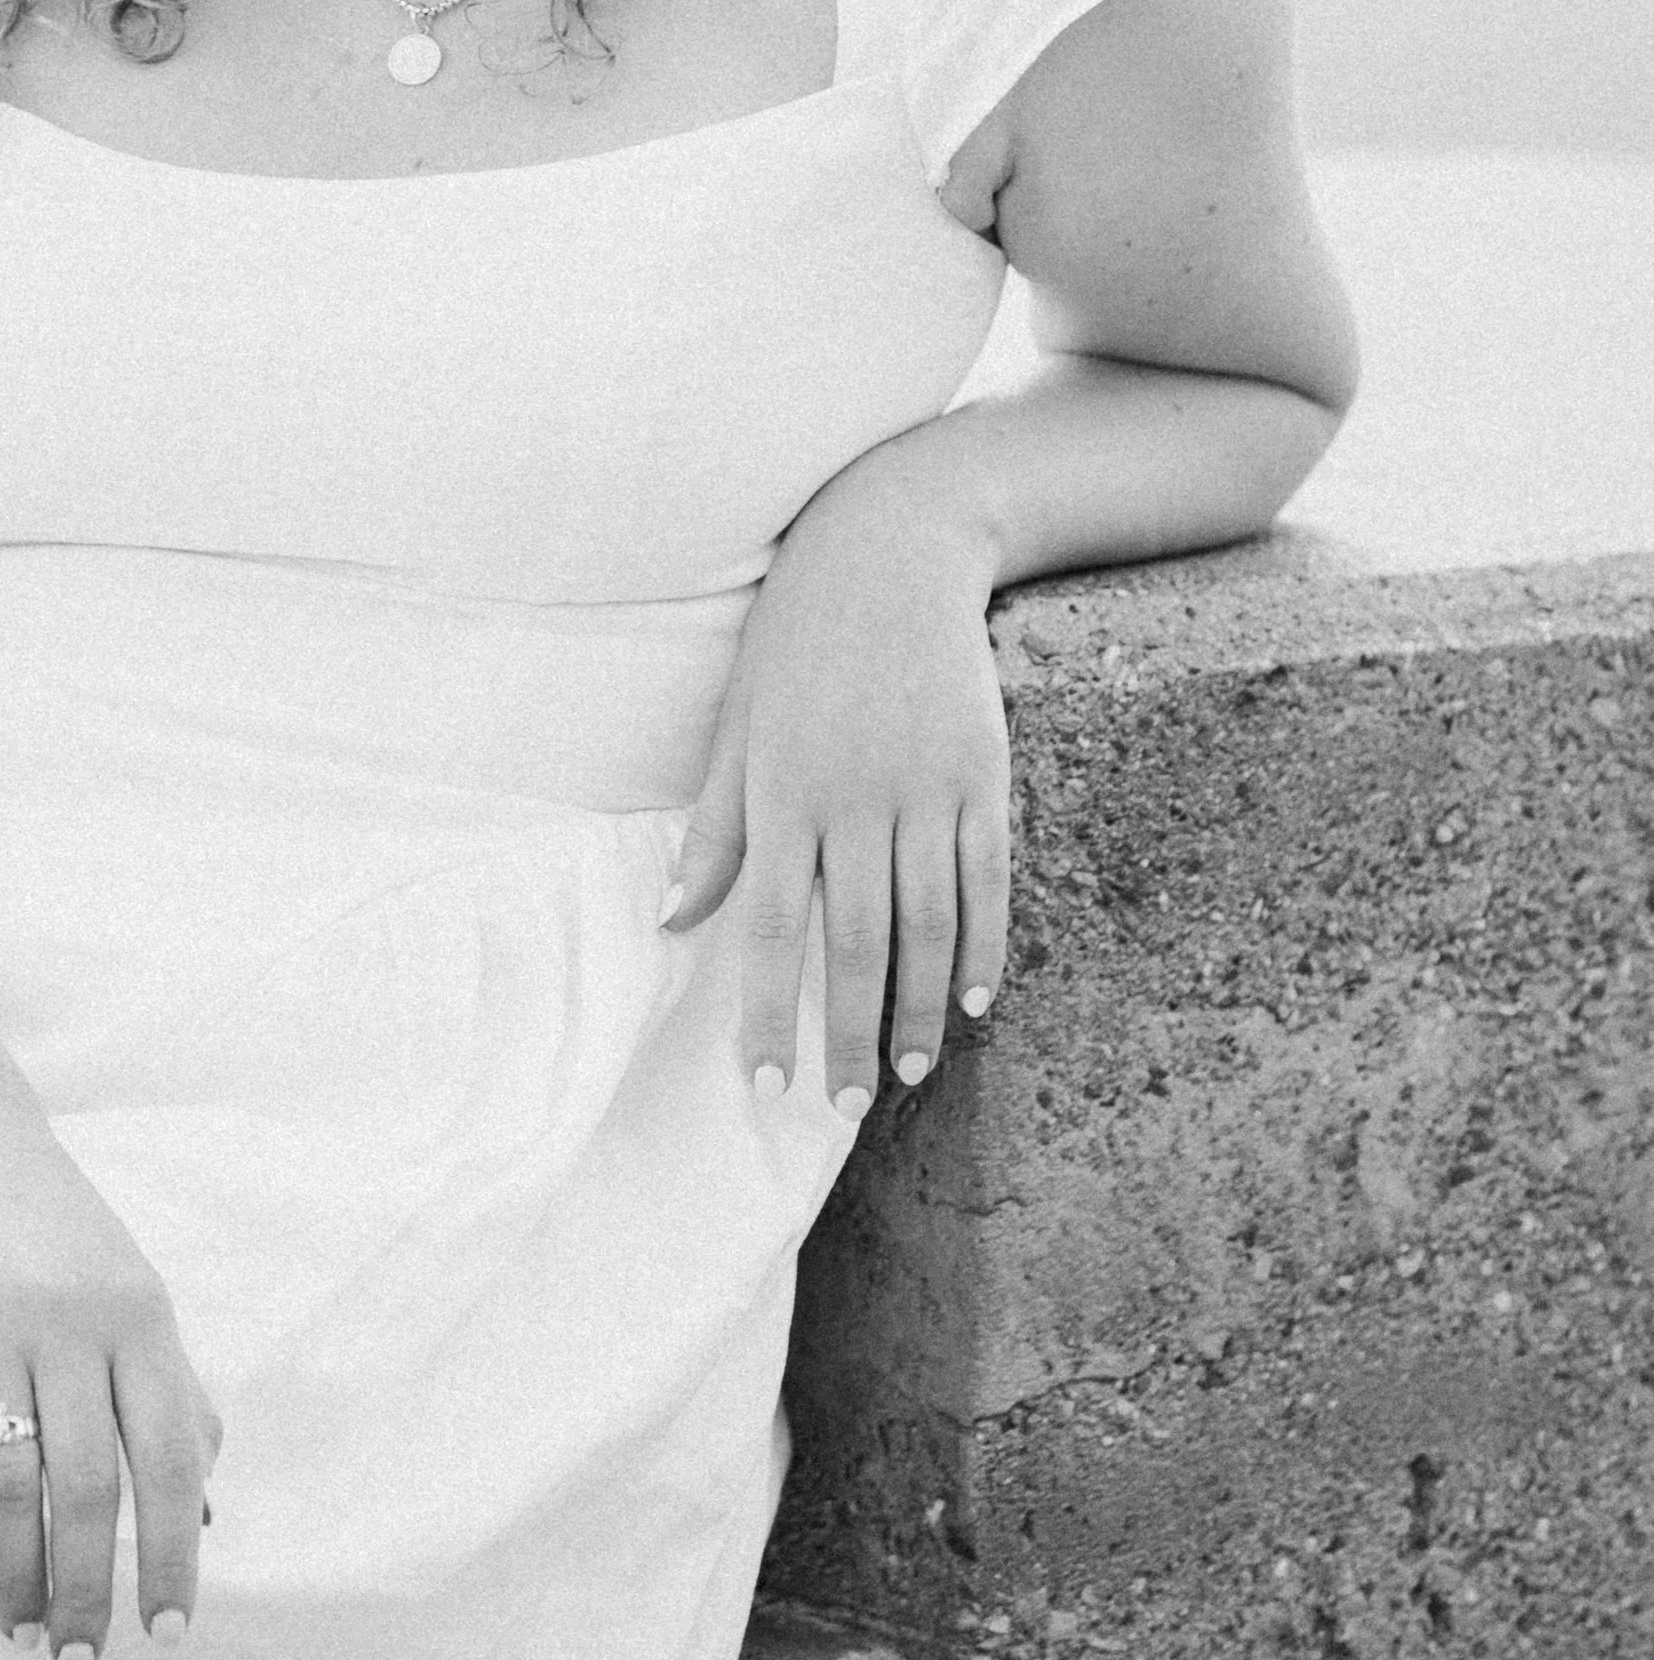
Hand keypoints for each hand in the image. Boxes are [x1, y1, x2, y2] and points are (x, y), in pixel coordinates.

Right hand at [0, 1069, 222, 1659]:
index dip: (175, 1553)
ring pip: (7, 1481)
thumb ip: (169, 1391)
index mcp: (141, 1316)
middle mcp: (71, 1323)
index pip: (171, 1456)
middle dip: (87, 1588)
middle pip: (86, 1486)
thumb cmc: (59, 1229)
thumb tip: (202, 1509)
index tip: (168, 1629)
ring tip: (24, 1631)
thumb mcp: (135, 1292)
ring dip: (17, 1573)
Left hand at [659, 482, 1010, 1109]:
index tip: (768, 1083)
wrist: (893, 550)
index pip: (768, 929)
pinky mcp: (984, 774)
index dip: (767, 1013)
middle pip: (855, 944)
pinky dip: (985, 946)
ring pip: (928, 925)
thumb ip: (713, 830)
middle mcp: (854, 800)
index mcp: (781, 793)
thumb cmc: (798, 643)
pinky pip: (989, 880)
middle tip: (845, 1108)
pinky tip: (973, 1001)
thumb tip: (671, 920)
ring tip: (909, 1072)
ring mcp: (925, 789)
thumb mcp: (738, 725)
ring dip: (918, 1008)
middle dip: (849, 1035)